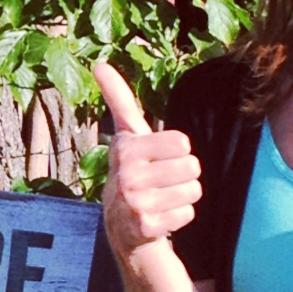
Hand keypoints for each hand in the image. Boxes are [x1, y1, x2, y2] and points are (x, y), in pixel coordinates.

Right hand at [95, 60, 203, 262]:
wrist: (121, 226)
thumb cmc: (133, 171)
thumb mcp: (127, 136)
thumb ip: (118, 98)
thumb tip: (98, 63)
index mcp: (125, 148)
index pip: (183, 142)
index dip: (177, 151)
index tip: (157, 159)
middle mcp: (126, 176)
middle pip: (192, 166)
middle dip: (183, 175)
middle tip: (162, 182)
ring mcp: (135, 203)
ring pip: (193, 191)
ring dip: (183, 196)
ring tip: (162, 199)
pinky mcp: (145, 228)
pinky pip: (188, 213)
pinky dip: (179, 217)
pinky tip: (161, 217)